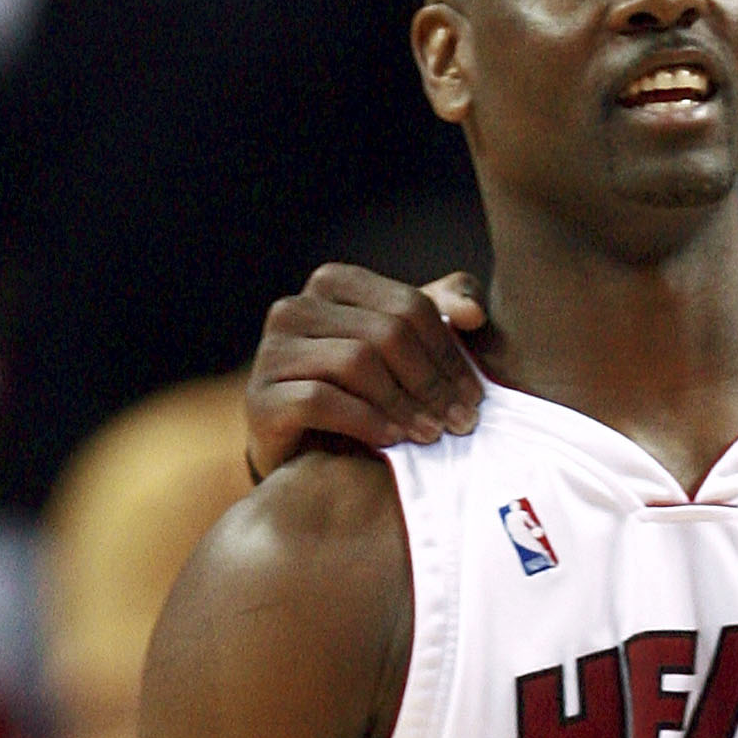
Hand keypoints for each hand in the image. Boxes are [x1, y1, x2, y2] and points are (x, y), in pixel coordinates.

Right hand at [246, 265, 485, 475]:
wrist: (305, 453)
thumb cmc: (365, 395)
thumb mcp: (406, 349)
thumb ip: (444, 315)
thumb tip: (475, 313)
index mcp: (334, 284)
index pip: (411, 306)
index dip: (451, 354)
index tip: (475, 397)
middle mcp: (297, 308)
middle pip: (387, 334)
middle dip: (432, 382)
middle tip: (461, 423)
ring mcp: (272, 350)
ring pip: (357, 362)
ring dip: (404, 404)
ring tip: (432, 435)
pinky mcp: (261, 397)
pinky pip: (321, 400)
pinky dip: (365, 421)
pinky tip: (393, 441)